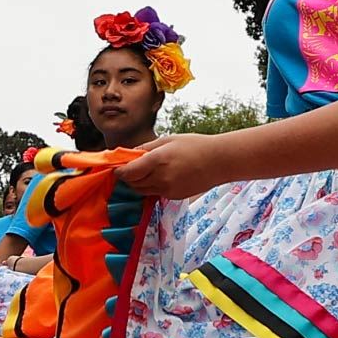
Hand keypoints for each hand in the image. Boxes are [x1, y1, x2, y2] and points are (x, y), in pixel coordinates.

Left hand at [116, 133, 230, 199]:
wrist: (220, 162)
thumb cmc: (195, 146)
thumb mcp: (168, 140)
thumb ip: (146, 148)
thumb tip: (127, 154)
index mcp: (158, 160)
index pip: (129, 172)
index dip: (119, 171)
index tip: (117, 167)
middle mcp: (161, 178)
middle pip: (133, 183)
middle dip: (127, 177)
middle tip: (128, 167)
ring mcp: (168, 189)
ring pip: (142, 190)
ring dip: (137, 183)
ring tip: (143, 171)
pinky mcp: (174, 196)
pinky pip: (154, 193)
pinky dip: (151, 186)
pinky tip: (159, 176)